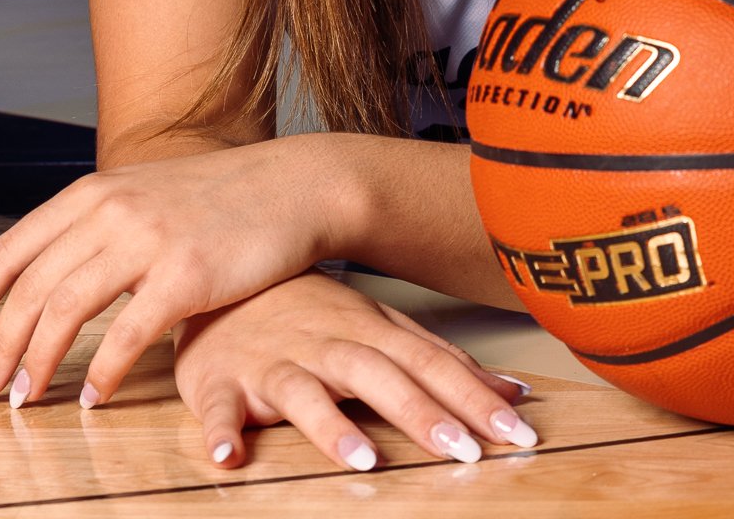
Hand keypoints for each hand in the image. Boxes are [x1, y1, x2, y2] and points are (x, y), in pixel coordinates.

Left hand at [0, 136, 350, 408]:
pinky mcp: (187, 275)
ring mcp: (148, 240)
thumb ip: (96, 224)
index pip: (9, 251)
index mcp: (94, 191)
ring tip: (25, 400)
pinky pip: (126, 335)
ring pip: (66, 312)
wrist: (295, 186)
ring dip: (37, 364)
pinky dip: (102, 373)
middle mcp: (111, 210)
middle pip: (30, 289)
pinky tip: (93, 398)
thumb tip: (47, 274)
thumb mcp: (145, 193)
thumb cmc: (221, 200)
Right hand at [175, 272, 536, 470]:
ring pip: (304, 393)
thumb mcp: (379, 326)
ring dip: (332, 427)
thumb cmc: (310, 310)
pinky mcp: (218, 381)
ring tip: (365, 461)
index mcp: (367, 330)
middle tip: (463, 451)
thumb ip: (440, 360)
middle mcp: (325, 343)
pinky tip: (231, 455)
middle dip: (422, 413)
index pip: (430, 364)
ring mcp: (271, 362)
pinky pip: (219, 407)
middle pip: (379, 377)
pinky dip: (222, 429)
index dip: (473, 397)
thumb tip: (512, 393)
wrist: (221, 273)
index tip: (516, 432)